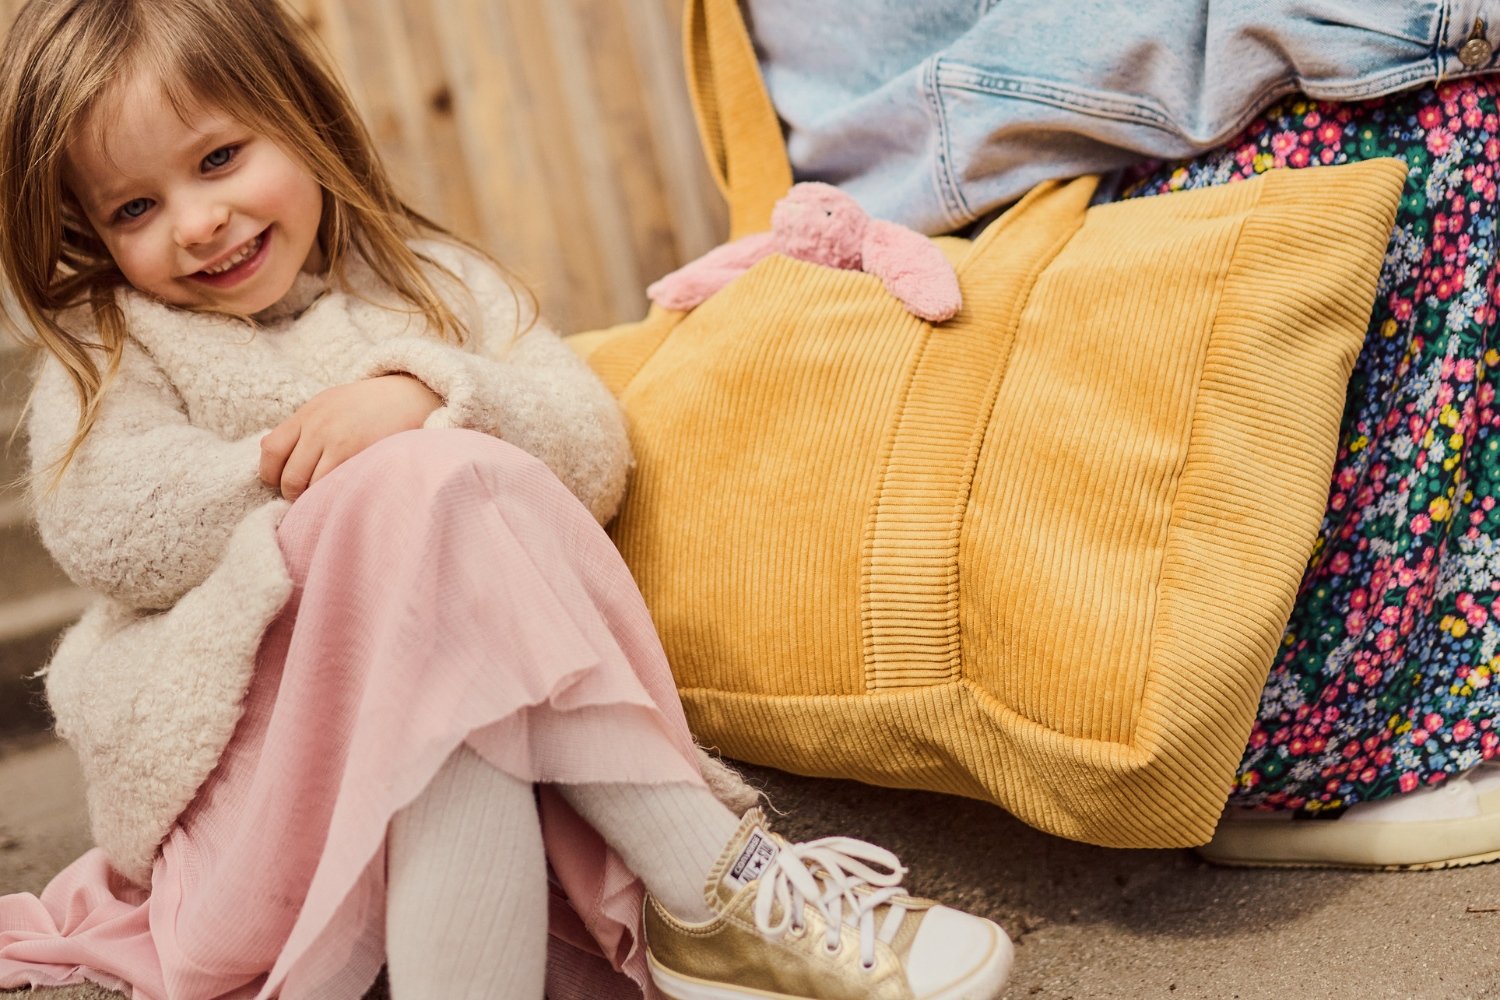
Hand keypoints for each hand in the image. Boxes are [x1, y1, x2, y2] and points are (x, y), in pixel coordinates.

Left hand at [260, 374, 441, 499]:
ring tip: (329, 498)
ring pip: (308, 486)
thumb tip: (284, 463)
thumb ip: (307, 429)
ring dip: (315, 499)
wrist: (412, 394)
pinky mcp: (359, 455)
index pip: (270, 450)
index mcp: (307, 413)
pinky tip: (346, 494)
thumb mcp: (332, 406)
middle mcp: (318, 426)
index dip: (271, 474)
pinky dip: (335, 496)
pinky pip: (334, 487)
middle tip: (310, 497)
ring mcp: (338, 441)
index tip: (284, 483)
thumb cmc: (373, 406)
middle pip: (287, 476)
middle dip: (294, 494)